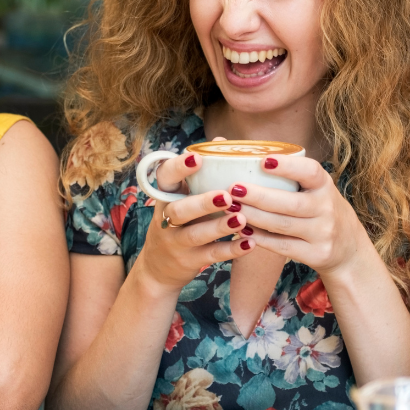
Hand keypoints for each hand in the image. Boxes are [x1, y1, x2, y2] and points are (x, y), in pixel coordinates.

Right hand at [134, 150, 253, 292]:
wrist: (158, 268)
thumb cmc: (179, 221)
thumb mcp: (181, 197)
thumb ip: (199, 173)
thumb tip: (221, 141)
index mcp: (166, 196)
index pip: (164, 178)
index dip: (178, 168)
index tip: (197, 158)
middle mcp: (167, 219)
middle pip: (179, 210)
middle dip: (202, 202)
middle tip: (226, 196)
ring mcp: (176, 242)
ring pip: (195, 235)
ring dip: (219, 227)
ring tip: (241, 218)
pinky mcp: (189, 261)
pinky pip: (211, 255)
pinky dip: (231, 250)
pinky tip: (250, 243)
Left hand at [227, 154, 370, 277]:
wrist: (348, 248)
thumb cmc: (320, 209)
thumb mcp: (317, 189)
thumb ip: (292, 176)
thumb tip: (247, 157)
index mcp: (325, 185)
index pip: (310, 172)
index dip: (288, 166)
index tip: (263, 161)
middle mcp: (327, 209)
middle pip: (290, 203)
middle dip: (258, 196)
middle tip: (233, 189)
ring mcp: (323, 234)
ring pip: (282, 225)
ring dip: (253, 217)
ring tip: (231, 208)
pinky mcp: (316, 255)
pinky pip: (282, 246)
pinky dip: (260, 238)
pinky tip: (242, 230)